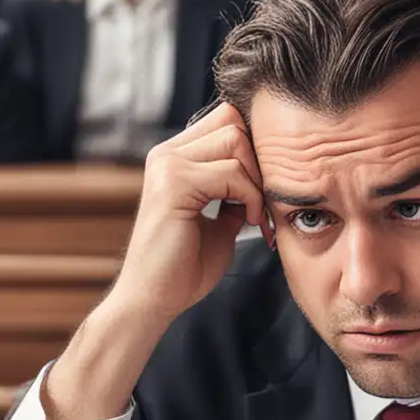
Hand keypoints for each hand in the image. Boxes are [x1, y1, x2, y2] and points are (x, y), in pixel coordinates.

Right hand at [43, 103, 266, 419]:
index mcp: (174, 157)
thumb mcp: (220, 221)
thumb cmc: (184, 267)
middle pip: (233, 121)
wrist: (153, 300)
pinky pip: (231, 172)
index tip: (260, 190)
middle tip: (261, 203)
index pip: (227, 119)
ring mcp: (167, 165)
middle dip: (259, 161)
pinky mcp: (173, 183)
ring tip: (253, 215)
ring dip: (256, 181)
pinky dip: (249, 197)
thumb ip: (236, 192)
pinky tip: (247, 222)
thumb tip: (265, 175)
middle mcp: (167, 153)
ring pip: (236, 141)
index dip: (253, 149)